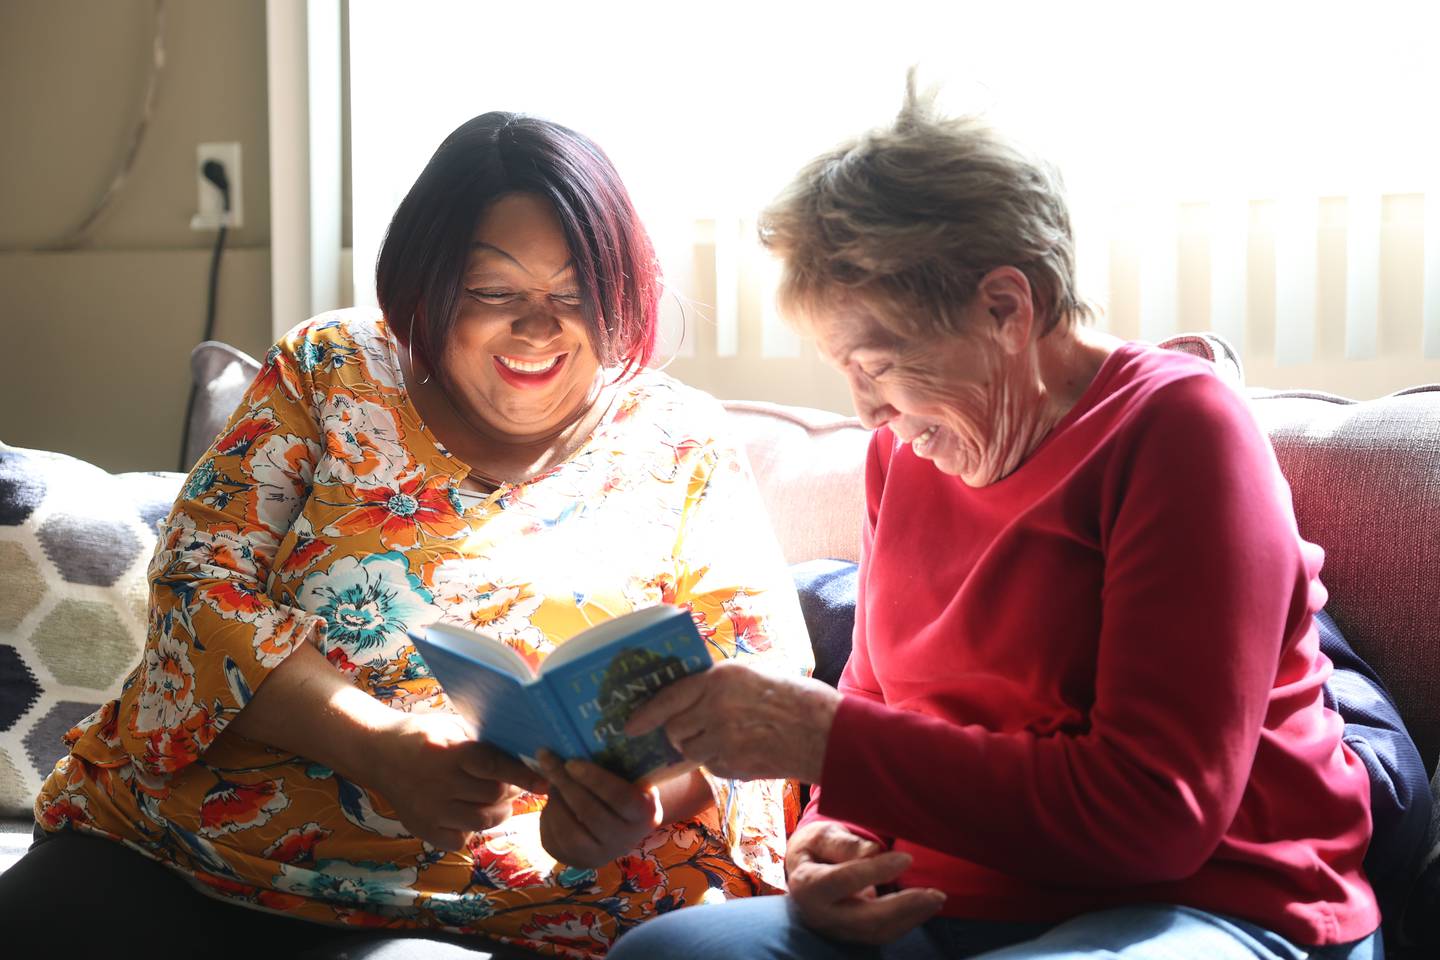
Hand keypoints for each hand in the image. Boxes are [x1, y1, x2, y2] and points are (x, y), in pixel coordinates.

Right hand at [373, 712, 547, 850]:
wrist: (377, 751)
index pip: (494, 767)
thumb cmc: (423, 734)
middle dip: (512, 790)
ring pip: (483, 821)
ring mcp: (428, 810)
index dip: (523, 775)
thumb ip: (484, 741)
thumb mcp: (453, 726)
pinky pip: (460, 840)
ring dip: (499, 811)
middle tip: (515, 784)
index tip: (546, 780)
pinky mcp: (422, 829)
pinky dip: (472, 830)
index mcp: (448, 752)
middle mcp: (437, 783)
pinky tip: (469, 812)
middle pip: (493, 796)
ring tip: (498, 799)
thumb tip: (527, 753)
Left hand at [537, 751, 662, 867]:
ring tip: (550, 782)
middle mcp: (626, 840)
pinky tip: (551, 802)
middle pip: (590, 813)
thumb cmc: (627, 789)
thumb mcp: (632, 776)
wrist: (622, 827)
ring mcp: (601, 856)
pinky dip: (547, 818)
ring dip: (555, 803)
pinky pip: (555, 842)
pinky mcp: (578, 862)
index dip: (594, 779)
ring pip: (570, 832)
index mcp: (645, 814)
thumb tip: (585, 736)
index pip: (620, 798)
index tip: (572, 761)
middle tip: (549, 761)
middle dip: (566, 784)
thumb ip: (618, 763)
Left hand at [625, 660, 840, 781]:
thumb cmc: (793, 697)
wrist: (825, 732)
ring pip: (689, 751)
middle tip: (694, 727)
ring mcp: (723, 741)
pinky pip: (711, 766)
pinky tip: (741, 750)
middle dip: (677, 731)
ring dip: (697, 747)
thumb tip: (687, 693)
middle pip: (674, 729)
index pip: (668, 698)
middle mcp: (715, 709)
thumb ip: (717, 683)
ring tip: (724, 738)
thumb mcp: (751, 674)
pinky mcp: (733, 767)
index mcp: (719, 679)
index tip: (630, 725)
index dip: (645, 714)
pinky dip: (717, 761)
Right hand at [786, 821, 945, 944]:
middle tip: (935, 893)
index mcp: (808, 885)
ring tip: (937, 899)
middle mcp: (821, 914)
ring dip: (912, 917)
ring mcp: (838, 929)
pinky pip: (883, 934)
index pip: (844, 880)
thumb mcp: (822, 836)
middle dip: (904, 907)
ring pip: (878, 931)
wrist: (805, 872)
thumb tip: (873, 850)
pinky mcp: (853, 935)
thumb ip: (844, 844)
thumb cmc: (815, 848)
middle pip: (866, 917)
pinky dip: (907, 923)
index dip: (876, 870)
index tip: (907, 858)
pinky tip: (925, 907)